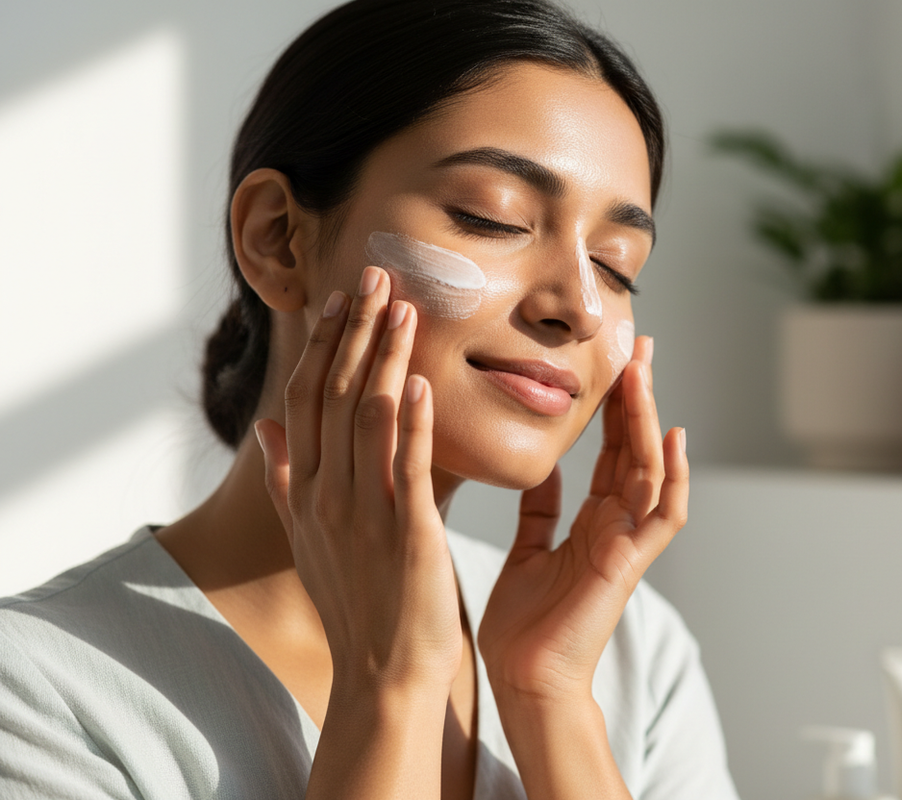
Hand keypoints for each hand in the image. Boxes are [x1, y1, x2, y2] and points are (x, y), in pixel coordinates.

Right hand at [254, 266, 461, 695]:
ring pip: (369, 418)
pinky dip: (413, 421)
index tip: (342, 300)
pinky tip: (422, 381)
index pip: (306, 400)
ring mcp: (364, 513)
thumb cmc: (352, 601)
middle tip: (377, 276)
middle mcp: (327, 494)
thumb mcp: (306, 538)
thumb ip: (286, 479)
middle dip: (356, 332)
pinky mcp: (407, 533)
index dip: (324, 346)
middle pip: (334, 395)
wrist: (380, 670)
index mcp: (306, 490)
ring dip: (386, 358)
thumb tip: (266, 427)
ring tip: (404, 307)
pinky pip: (407, 468)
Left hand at [477, 337, 688, 703]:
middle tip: (637, 344)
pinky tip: (674, 438)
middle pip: (634, 448)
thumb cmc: (525, 626)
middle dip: (636, 397)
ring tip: (643, 371)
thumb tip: (540, 469)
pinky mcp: (629, 563)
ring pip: (650, 468)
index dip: (612, 406)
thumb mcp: (527, 550)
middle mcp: (616, 525)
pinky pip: (664, 515)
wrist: (525, 681)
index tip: (611, 362)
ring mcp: (628, 542)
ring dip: (648, 419)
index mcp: (593, 521)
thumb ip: (540, 511)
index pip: (610, 450)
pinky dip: (673, 478)